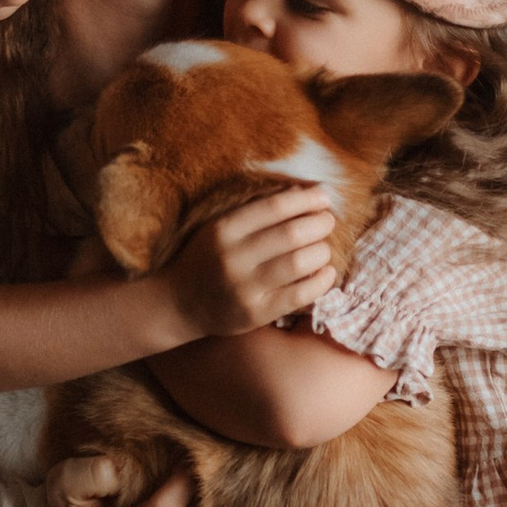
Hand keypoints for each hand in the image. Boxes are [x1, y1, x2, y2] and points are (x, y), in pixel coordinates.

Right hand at [160, 190, 338, 339]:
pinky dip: (321, 281)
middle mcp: (233, 257)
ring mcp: (245, 288)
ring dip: (322, 251)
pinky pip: (299, 295)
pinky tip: (326, 272)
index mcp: (224, 229)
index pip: (275, 207)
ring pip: (299, 263)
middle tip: (327, 222)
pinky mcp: (256, 314)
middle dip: (319, 224)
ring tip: (323, 247)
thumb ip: (256, 211)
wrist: (179, 303)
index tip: (323, 196)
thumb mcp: (220, 227)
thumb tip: (302, 192)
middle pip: (292, 234)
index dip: (305, 200)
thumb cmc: (207, 258)